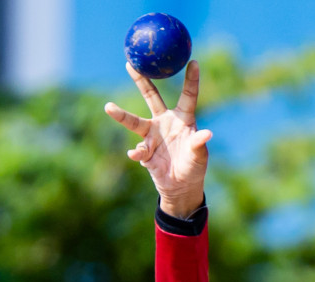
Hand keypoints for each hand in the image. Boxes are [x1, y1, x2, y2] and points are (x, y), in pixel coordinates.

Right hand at [104, 60, 210, 218]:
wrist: (180, 187)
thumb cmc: (193, 168)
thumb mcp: (199, 157)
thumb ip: (199, 144)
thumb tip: (206, 133)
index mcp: (183, 119)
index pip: (188, 96)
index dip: (191, 79)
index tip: (193, 61)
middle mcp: (165, 122)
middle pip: (152, 97)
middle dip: (141, 80)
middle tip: (131, 63)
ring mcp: (153, 136)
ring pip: (135, 122)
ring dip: (121, 115)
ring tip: (108, 107)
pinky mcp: (145, 152)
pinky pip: (139, 150)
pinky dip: (138, 153)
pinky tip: (138, 156)